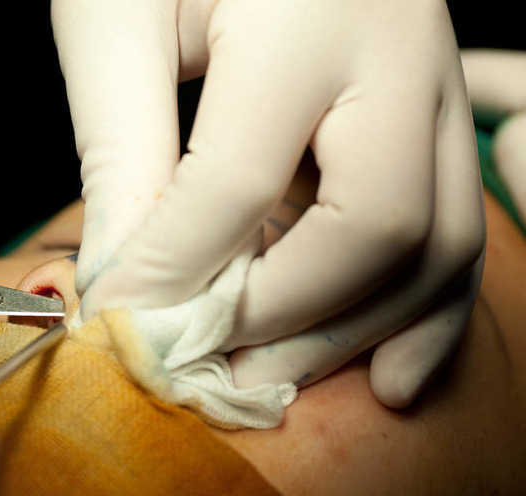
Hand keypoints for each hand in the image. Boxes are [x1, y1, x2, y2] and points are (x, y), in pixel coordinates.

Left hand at [54, 0, 484, 405]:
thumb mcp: (116, 16)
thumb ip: (123, 148)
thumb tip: (122, 279)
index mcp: (306, 12)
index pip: (234, 183)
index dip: (171, 273)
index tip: (120, 325)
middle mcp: (399, 47)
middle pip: (373, 225)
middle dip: (279, 314)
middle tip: (203, 361)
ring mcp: (438, 77)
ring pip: (438, 240)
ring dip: (356, 331)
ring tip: (273, 381)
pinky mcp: (439, 108)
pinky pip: (456, 228)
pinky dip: (424, 312)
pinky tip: (390, 375)